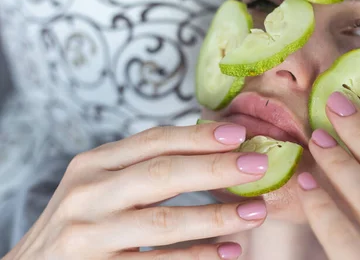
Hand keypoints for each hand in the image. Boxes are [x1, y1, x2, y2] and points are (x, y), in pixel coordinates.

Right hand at [5, 122, 268, 259]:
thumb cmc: (80, 223)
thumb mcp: (99, 185)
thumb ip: (142, 167)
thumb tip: (213, 151)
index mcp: (93, 164)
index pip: (154, 141)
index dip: (200, 136)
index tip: (240, 133)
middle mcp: (88, 194)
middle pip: (163, 174)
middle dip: (216, 168)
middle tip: (259, 166)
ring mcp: (89, 235)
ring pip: (164, 222)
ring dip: (217, 217)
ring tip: (256, 212)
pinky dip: (197, 257)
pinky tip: (229, 252)